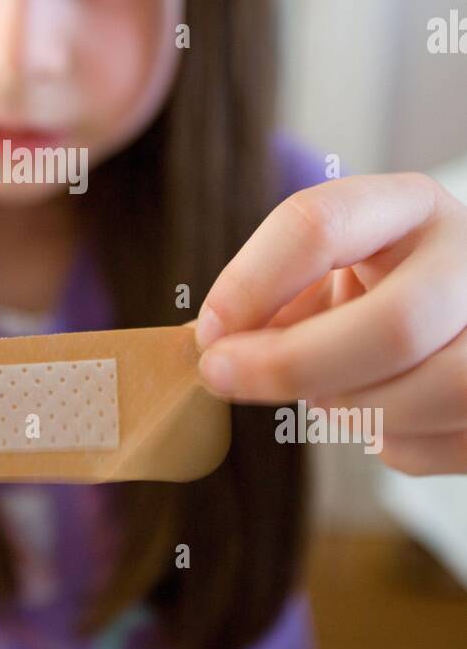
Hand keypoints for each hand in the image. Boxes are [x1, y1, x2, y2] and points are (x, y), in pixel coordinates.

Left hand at [194, 172, 466, 475]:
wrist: (460, 314)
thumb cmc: (378, 290)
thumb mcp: (329, 271)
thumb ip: (276, 300)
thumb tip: (214, 350)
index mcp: (410, 207)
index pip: (323, 223)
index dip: (251, 282)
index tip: (208, 332)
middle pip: (396, 325)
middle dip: (295, 365)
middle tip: (226, 379)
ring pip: (431, 392)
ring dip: (352, 407)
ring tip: (325, 394)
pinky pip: (443, 442)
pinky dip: (392, 441)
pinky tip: (381, 414)